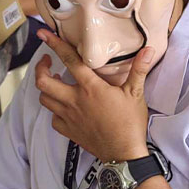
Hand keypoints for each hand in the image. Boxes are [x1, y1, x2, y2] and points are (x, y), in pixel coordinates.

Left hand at [35, 30, 153, 160]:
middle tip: (48, 63)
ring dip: (46, 89)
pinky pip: (53, 118)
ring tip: (56, 82)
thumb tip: (148, 50)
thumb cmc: (130, 123)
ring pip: (45, 99)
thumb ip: (138, 70)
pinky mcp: (68, 131)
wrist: (123, 154)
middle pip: (43, 82)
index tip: (44, 34)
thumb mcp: (135, 94)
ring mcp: (69, 117)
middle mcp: (74, 100)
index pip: (68, 60)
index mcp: (90, 87)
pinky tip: (64, 106)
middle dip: (40, 69)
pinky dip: (54, 110)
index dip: (54, 44)